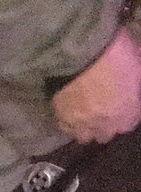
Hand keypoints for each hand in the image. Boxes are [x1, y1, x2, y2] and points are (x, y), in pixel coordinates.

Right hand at [52, 28, 140, 142]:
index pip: (129, 124)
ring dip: (87, 128)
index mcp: (126, 111)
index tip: (126, 105)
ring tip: (88, 116)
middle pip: (105, 135)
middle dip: (107, 126)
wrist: (80, 52)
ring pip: (84, 136)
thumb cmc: (115, 54)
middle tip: (106, 110)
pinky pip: (66, 128)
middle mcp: (102, 124)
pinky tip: (72, 114)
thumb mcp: (136, 67)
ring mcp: (80, 123)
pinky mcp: (61, 117)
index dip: (128, 114)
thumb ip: (134, 86)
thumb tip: (131, 92)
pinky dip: (70, 124)